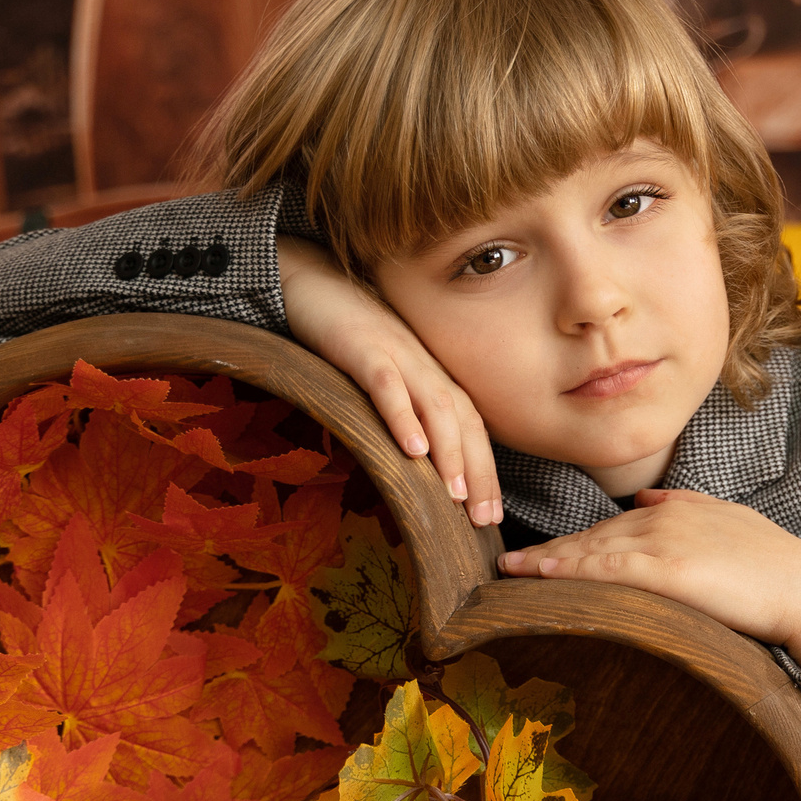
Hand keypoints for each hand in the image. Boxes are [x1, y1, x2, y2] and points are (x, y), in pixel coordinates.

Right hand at [277, 238, 502, 524]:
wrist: (310, 281)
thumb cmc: (348, 338)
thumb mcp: (384, 377)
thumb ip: (403, 411)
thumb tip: (413, 467)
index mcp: (433, 376)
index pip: (472, 428)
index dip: (485, 471)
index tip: (491, 515)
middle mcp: (424, 367)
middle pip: (464, 422)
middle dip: (479, 472)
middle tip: (485, 519)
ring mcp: (396, 355)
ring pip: (435, 405)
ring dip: (449, 451)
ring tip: (456, 495)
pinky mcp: (361, 346)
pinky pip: (386, 384)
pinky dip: (401, 416)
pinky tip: (412, 449)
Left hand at [495, 488, 800, 668]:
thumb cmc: (778, 567)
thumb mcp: (730, 524)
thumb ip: (687, 508)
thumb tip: (647, 501)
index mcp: (677, 508)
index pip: (613, 526)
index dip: (575, 541)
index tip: (545, 552)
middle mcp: (663, 517)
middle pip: (593, 534)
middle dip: (551, 549)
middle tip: (510, 564)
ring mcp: (663, 541)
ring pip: (591, 548)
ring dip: (547, 561)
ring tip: (511, 572)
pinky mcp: (666, 569)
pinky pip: (604, 567)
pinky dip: (568, 569)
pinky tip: (541, 574)